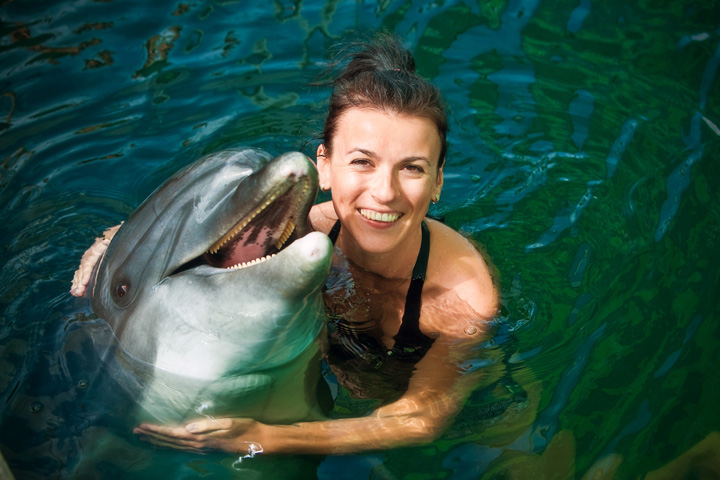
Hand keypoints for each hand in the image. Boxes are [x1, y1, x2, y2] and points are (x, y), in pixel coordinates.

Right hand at [70, 224, 120, 296]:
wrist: (112, 238)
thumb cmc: (115, 241)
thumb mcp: (114, 240)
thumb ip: (109, 243)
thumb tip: (106, 241)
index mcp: (93, 252)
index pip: (88, 264)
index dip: (85, 274)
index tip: (84, 283)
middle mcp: (87, 258)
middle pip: (82, 271)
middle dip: (80, 282)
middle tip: (79, 291)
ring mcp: (86, 263)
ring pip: (80, 275)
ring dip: (78, 284)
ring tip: (77, 293)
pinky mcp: (87, 267)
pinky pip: (80, 276)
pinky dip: (77, 284)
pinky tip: (75, 292)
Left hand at [133, 418, 264, 455]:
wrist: (259, 441)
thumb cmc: (246, 428)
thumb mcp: (228, 422)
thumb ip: (207, 425)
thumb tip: (187, 427)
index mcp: (202, 438)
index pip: (173, 434)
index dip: (157, 430)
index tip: (142, 426)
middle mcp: (199, 445)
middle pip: (170, 441)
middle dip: (152, 436)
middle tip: (136, 432)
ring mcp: (202, 449)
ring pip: (174, 447)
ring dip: (158, 442)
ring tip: (145, 438)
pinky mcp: (206, 449)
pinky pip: (182, 449)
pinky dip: (170, 446)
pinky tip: (166, 444)